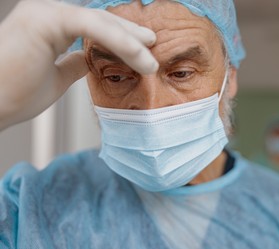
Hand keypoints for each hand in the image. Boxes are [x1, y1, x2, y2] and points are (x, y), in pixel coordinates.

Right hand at [0, 0, 157, 130]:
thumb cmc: (15, 94)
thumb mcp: (57, 78)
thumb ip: (74, 65)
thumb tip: (88, 61)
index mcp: (50, 26)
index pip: (94, 27)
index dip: (121, 38)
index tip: (143, 51)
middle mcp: (48, 14)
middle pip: (100, 20)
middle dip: (130, 34)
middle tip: (153, 47)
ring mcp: (45, 13)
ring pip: (100, 22)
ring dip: (130, 41)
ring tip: (150, 61)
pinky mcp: (46, 19)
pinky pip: (91, 26)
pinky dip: (117, 39)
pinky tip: (137, 52)